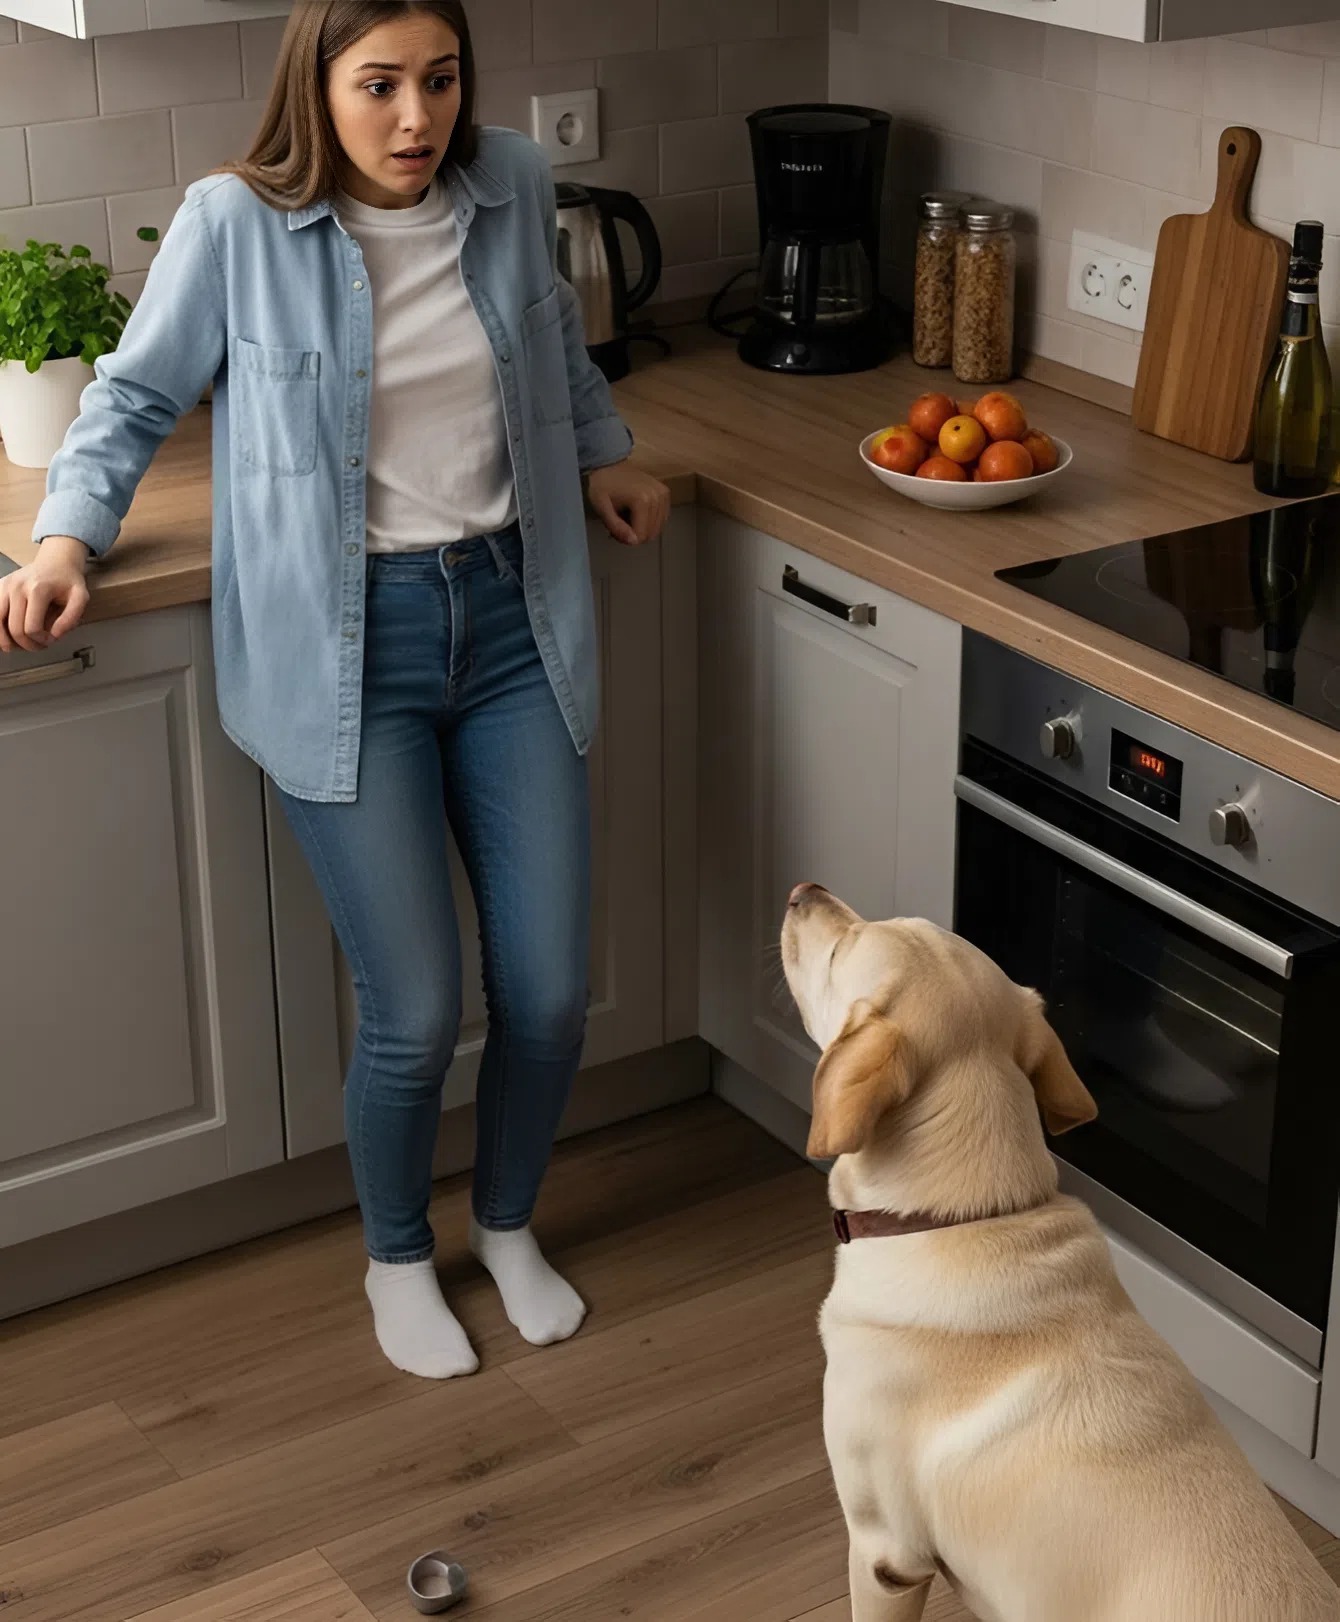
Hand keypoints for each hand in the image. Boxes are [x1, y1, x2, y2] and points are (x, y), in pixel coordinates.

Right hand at [0, 536, 90, 653]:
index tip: (51, 640)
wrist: (55, 561)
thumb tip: (54, 635)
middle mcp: (16, 586)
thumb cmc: (68, 582)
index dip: (41, 641)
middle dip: (28, 644)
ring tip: (21, 645)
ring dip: (8, 641)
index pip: (31, 628)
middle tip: (39, 645)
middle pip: (14, 629)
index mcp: (37, 589)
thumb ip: (71, 618)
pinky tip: (8, 636)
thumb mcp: (81, 598)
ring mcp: (4, 586)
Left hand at [586, 462, 670, 546]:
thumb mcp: (602, 508)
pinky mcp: (665, 493)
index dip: (626, 538)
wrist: (609, 465)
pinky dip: (650, 520)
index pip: (640, 536)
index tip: (615, 528)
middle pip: (650, 534)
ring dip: (642, 527)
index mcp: (642, 500)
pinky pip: (662, 519)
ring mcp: (663, 494)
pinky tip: (638, 512)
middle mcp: (656, 496)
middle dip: (635, 534)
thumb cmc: (602, 486)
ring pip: (657, 529)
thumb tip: (633, 542)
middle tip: (621, 523)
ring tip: (628, 516)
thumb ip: (616, 527)